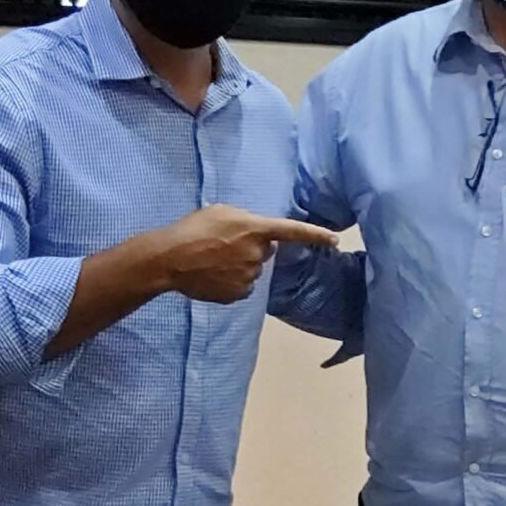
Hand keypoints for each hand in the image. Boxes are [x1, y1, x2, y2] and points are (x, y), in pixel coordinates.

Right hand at [153, 207, 337, 304]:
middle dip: (253, 247)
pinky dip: (231, 281)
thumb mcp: (221, 211)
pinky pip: (242, 287)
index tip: (335, 240)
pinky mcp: (238, 294)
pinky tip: (213, 274)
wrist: (170, 259)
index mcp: (256, 230)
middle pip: (266, 251)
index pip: (293, 231)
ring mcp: (249, 277)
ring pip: (253, 270)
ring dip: (240, 264)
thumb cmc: (193, 229)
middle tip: (225, 243)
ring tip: (213, 259)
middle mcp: (258, 254)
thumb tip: (254, 231)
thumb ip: (245, 218)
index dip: (316, 235)